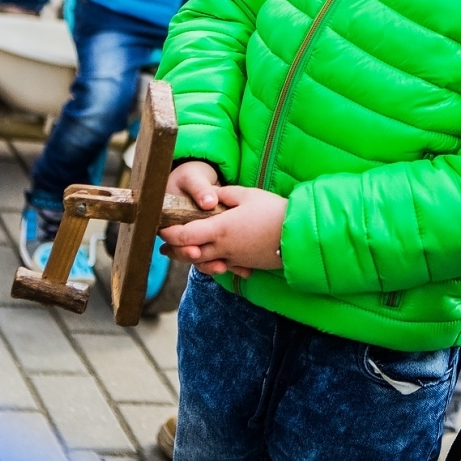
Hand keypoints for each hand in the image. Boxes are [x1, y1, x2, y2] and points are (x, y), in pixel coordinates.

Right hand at [158, 161, 223, 272]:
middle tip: (219, 266)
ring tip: (229, 268)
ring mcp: (195, 240)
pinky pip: (216, 256)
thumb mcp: (193, 179)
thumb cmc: (191, 178)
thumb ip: (200, 190)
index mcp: (170, 219)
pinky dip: (229, 262)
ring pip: (201, 259)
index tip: (196, 251)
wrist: (197, 182)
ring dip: (214, 266)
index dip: (182, 247)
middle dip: (202, 261)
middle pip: (187, 253)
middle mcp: (180, 234)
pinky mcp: (209, 242)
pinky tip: (243, 269)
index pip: (172, 238)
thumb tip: (208, 202)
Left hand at [163, 184, 287, 277]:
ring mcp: (234, 258)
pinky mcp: (245, 264)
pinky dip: (213, 263)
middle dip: (175, 250)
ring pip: (205, 263)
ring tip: (184, 253)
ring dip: (192, 258)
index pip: (185, 235)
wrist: (298, 235)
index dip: (170, 234)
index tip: (162, 228)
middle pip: (190, 253)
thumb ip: (225, 195)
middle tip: (164, 246)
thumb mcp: (247, 195)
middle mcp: (223, 247)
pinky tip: (212, 258)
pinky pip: (223, 266)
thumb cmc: (273, 211)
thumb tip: (211, 197)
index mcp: (220, 229)